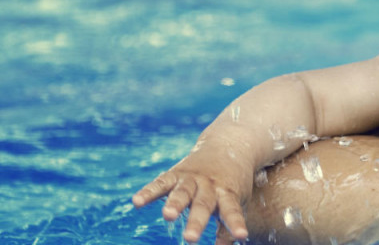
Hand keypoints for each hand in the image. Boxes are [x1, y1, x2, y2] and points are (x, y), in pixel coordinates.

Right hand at [132, 145, 252, 243]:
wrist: (229, 143)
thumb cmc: (233, 181)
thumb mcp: (237, 199)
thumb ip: (228, 225)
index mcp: (228, 193)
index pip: (232, 211)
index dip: (235, 225)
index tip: (241, 236)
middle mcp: (210, 185)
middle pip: (203, 204)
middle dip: (196, 222)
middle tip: (190, 239)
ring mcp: (192, 178)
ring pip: (182, 192)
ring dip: (174, 204)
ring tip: (168, 216)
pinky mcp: (176, 173)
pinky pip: (161, 183)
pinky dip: (149, 192)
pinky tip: (136, 202)